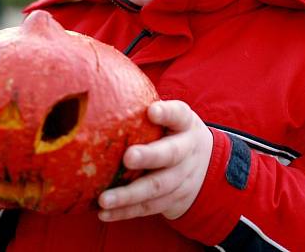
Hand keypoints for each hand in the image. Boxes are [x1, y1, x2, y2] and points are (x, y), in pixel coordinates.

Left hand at [97, 100, 212, 221]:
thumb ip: (144, 106)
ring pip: (157, 188)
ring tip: (104, 199)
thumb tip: (97, 90)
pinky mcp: (171, 200)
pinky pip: (148, 208)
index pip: (178, 115)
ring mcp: (181, 179)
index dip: (166, 113)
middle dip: (150, 157)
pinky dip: (125, 213)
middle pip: (170, 155)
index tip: (152, 111)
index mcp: (185, 125)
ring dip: (129, 195)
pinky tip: (104, 213)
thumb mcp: (172, 117)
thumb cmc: (173, 133)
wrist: (207, 167)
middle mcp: (187, 152)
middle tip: (128, 157)